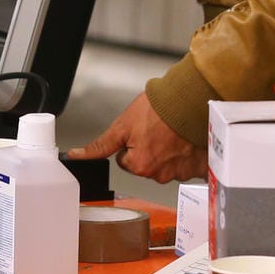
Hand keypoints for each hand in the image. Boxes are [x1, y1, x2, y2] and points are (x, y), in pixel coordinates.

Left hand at [69, 91, 202, 181]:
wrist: (188, 99)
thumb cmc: (158, 109)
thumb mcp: (122, 125)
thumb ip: (100, 146)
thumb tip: (76, 155)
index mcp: (140, 165)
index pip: (125, 160)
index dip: (131, 143)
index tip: (142, 131)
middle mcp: (161, 174)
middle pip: (146, 164)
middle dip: (150, 149)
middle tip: (157, 130)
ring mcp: (181, 172)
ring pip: (167, 164)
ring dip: (170, 151)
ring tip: (173, 133)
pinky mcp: (198, 167)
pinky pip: (189, 166)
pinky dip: (188, 156)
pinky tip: (186, 142)